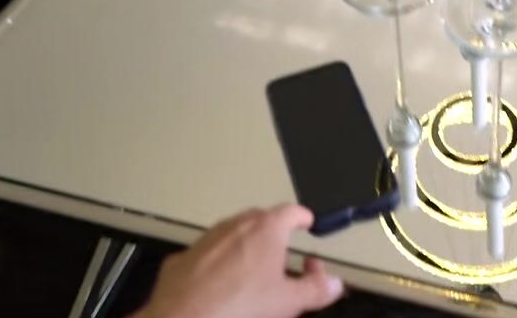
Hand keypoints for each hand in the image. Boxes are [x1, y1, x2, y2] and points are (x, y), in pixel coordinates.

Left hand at [135, 205, 343, 317]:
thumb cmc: (237, 306)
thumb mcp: (289, 302)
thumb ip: (317, 289)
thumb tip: (333, 284)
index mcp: (266, 229)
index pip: (291, 211)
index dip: (302, 217)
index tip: (306, 221)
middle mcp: (235, 226)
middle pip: (260, 220)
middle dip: (273, 232)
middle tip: (283, 251)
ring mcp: (206, 240)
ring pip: (231, 235)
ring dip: (244, 247)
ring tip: (252, 272)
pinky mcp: (183, 258)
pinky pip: (206, 255)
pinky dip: (216, 264)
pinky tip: (219, 286)